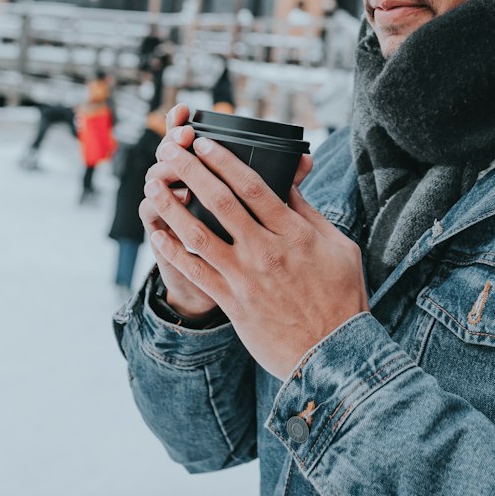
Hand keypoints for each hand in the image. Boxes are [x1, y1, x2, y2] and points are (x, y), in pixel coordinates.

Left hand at [144, 124, 368, 377]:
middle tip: (169, 152)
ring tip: (153, 186)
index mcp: (294, 233)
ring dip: (172, 206)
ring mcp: (246, 277)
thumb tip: (289, 182)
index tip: (204, 143)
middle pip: (220, 201)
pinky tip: (158, 234)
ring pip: (199, 234)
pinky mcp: (232, 303)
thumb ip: (309, 213)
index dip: (225, 161)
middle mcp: (266, 250)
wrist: (333, 352)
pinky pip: (195, 272)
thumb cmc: (341, 297)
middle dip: (191, 171)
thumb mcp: (339, 246)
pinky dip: (173, 251)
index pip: (253, 186)